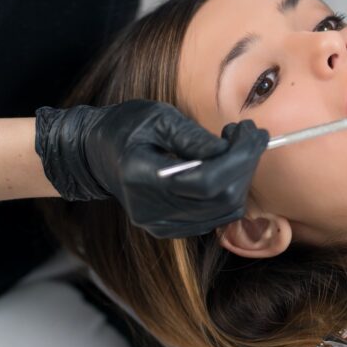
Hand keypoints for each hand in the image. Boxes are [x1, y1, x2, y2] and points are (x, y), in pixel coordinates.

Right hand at [35, 100, 268, 237]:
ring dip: (242, 178)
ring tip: (240, 145)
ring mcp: (160, 224)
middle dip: (246, 165)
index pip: (207, 182)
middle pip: (221, 200)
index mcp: (143, 179)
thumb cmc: (124, 128)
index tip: (250, 131)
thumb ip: (192, 136)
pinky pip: (213, 217)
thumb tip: (230, 149)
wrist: (94, 155)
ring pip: (223, 212)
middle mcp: (152, 211)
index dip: (238, 158)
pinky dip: (230, 191)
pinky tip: (226, 165)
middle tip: (251, 133)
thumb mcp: (156, 118)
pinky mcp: (168, 228)